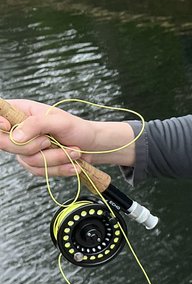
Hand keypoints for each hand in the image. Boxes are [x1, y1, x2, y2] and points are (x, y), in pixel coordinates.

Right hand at [0, 99, 135, 177]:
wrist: (92, 147)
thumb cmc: (77, 128)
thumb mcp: (59, 121)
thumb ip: (36, 125)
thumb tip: (15, 136)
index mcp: (20, 112)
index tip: (7, 127)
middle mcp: (18, 130)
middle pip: (6, 144)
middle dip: (34, 146)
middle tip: (51, 141)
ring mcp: (24, 149)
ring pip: (27, 160)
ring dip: (55, 158)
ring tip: (73, 151)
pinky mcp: (34, 164)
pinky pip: (39, 171)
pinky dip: (58, 169)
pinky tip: (72, 164)